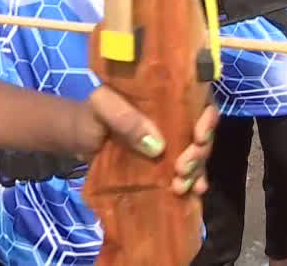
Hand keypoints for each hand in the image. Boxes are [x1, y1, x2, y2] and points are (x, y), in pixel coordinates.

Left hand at [79, 86, 217, 196]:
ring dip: (196, 170)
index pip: (199, 99)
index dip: (207, 117)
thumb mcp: (103, 108)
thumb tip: (158, 145)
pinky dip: (193, 181)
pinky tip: (192, 192)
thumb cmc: (91, 114)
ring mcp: (172, 140)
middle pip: (202, 131)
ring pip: (198, 153)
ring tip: (179, 185)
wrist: (78, 138)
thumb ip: (126, 120)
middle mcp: (176, 116)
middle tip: (182, 168)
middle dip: (200, 152)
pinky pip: (187, 171)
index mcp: (165, 94)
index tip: (199, 135)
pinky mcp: (166, 162)